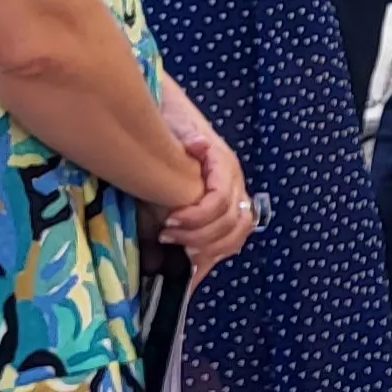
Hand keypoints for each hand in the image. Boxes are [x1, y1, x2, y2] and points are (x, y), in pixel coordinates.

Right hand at [156, 85, 255, 278]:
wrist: (154, 112)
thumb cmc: (155, 158)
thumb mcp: (165, 203)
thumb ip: (176, 233)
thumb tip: (175, 280)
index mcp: (227, 199)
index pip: (235, 240)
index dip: (212, 258)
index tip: (183, 268)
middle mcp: (236, 186)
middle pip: (237, 233)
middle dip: (204, 248)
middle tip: (171, 246)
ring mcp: (232, 172)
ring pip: (230, 219)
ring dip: (199, 233)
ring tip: (168, 231)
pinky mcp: (221, 158)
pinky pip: (218, 198)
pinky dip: (198, 214)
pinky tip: (174, 216)